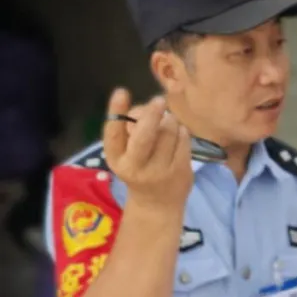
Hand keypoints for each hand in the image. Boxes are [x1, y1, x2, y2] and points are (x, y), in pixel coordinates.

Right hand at [102, 88, 192, 208]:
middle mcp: (136, 166)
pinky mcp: (181, 171)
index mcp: (117, 159)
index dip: (116, 111)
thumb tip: (146, 109)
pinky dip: (182, 131)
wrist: (157, 204)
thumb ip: (130, 132)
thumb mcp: (126, 155)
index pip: (113, 133)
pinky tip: (178, 134)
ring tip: (167, 122)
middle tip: (159, 100)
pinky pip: (184, 140)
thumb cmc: (139, 170)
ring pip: (168, 132)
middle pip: (144, 134)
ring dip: (169, 120)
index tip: (122, 92)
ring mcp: (161, 170)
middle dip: (152, 114)